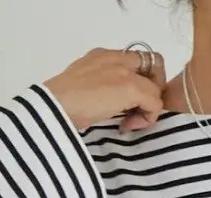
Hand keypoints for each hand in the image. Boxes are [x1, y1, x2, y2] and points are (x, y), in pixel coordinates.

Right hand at [44, 47, 166, 134]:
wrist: (54, 106)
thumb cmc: (59, 104)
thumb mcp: (81, 87)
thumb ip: (99, 86)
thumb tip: (111, 104)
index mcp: (103, 56)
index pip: (135, 61)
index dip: (140, 81)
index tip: (129, 103)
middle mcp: (116, 58)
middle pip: (154, 62)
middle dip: (153, 89)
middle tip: (139, 110)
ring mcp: (123, 71)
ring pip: (156, 86)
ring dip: (149, 108)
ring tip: (129, 122)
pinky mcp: (129, 87)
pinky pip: (154, 103)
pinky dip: (146, 119)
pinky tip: (127, 126)